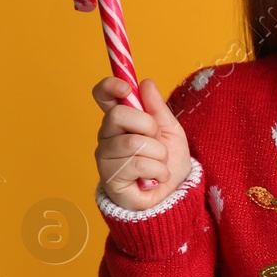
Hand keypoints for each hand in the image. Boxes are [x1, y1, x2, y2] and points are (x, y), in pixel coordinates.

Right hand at [92, 77, 192, 212]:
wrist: (173, 193)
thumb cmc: (168, 161)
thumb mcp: (170, 130)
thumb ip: (157, 108)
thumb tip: (145, 83)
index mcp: (120, 121)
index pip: (102, 96)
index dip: (110, 87)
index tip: (126, 88)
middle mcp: (107, 137)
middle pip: (118, 115)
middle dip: (149, 126)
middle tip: (156, 140)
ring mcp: (105, 158)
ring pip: (133, 142)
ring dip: (158, 153)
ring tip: (159, 162)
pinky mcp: (110, 179)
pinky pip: (138, 164)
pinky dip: (158, 170)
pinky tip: (157, 177)